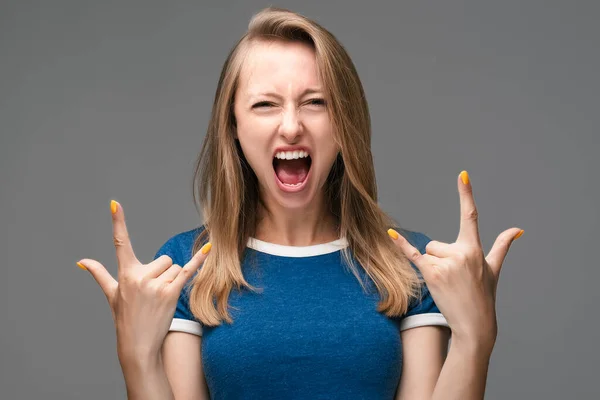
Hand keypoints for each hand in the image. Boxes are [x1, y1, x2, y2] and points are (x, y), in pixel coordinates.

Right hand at [76, 200, 210, 360]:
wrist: (138, 345)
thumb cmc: (125, 318)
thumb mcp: (111, 295)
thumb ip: (99, 274)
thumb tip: (82, 261)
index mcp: (125, 274)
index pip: (120, 243)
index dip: (118, 222)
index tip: (115, 204)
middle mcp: (139, 276)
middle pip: (164, 259)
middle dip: (163, 272)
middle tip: (154, 293)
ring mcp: (155, 285)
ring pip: (175, 268)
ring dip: (173, 281)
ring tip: (161, 300)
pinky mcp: (171, 293)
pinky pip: (187, 272)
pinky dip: (198, 262)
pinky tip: (208, 250)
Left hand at [388, 171, 522, 349]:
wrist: (474, 324)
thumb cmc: (484, 295)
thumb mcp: (493, 269)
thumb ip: (502, 246)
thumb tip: (517, 229)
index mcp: (474, 249)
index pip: (470, 216)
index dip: (466, 194)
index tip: (462, 175)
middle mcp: (460, 253)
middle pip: (436, 244)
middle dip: (441, 259)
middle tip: (454, 279)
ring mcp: (444, 264)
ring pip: (427, 254)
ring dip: (432, 268)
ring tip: (446, 284)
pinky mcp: (430, 274)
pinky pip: (412, 255)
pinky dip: (401, 245)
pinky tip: (390, 234)